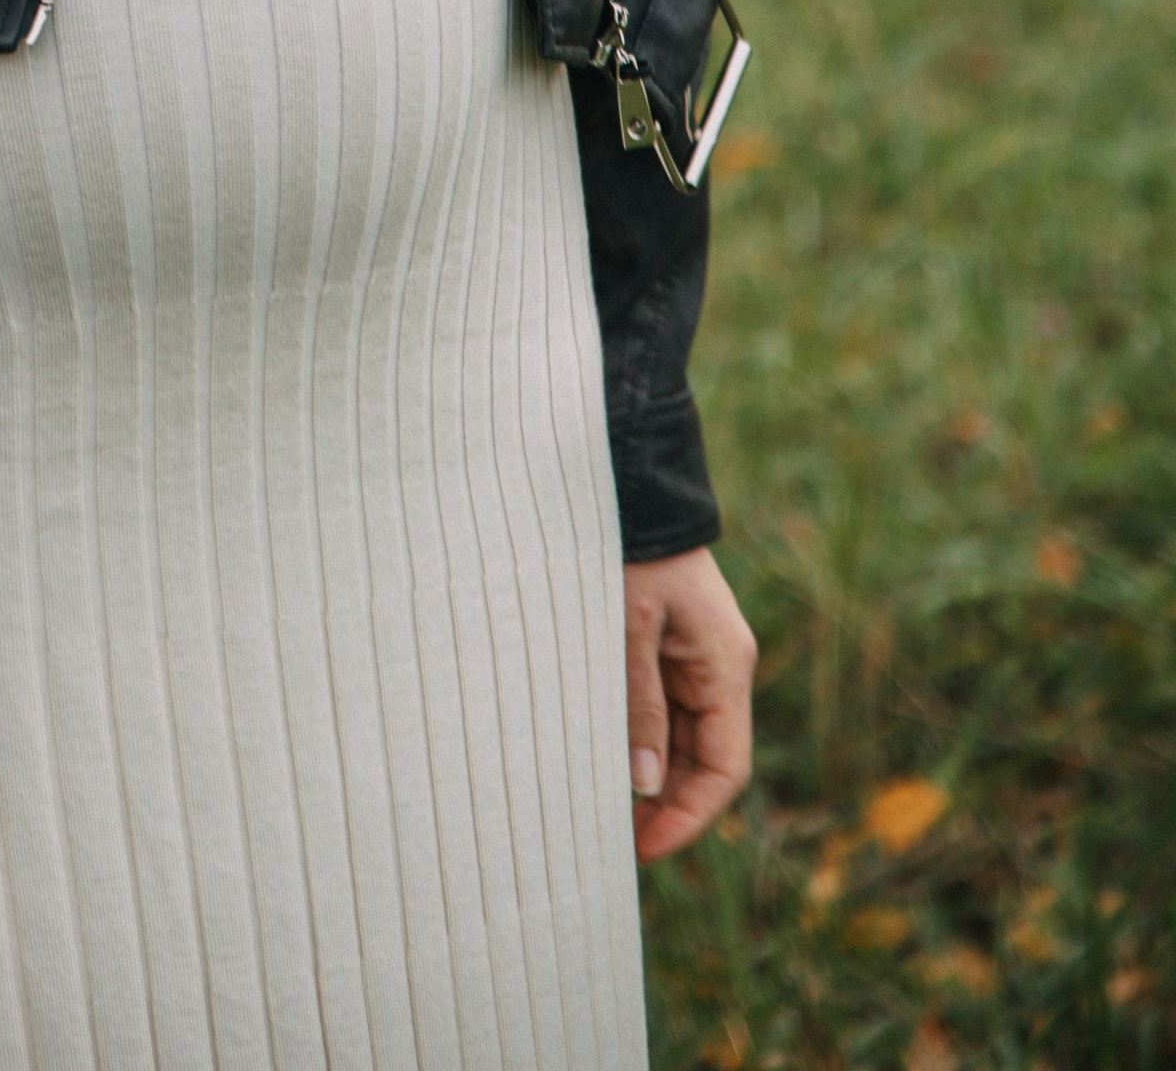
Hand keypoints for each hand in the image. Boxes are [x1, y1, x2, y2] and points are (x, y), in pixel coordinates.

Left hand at [624, 547, 755, 860]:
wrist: (628, 479)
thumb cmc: (625, 547)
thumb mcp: (627, 627)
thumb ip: (639, 703)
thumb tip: (647, 784)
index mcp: (724, 665)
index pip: (725, 767)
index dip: (690, 815)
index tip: (647, 849)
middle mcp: (719, 666)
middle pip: (704, 758)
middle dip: (667, 804)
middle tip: (616, 841)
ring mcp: (694, 653)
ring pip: (682, 735)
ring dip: (651, 773)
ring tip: (604, 809)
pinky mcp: (667, 640)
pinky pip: (662, 704)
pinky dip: (640, 735)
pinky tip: (604, 756)